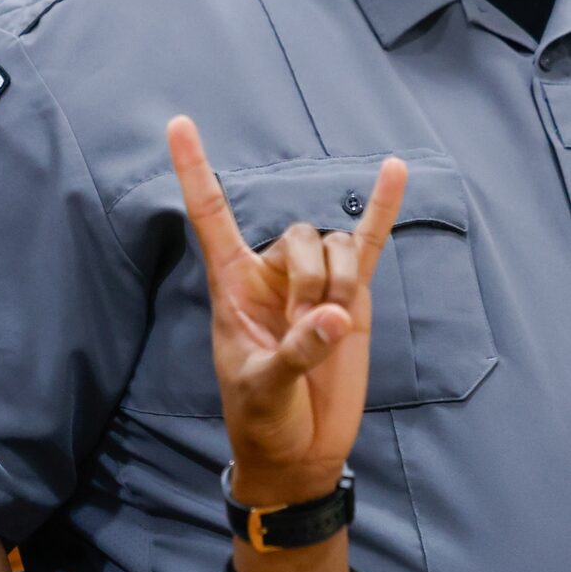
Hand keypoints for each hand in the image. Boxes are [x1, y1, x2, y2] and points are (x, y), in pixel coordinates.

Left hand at [169, 116, 401, 508]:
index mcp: (230, 286)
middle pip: (298, 236)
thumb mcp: (264, 390)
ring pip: (334, 246)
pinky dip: (382, 208)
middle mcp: (270, 274)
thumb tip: (334, 316)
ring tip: (329, 330)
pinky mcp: (350, 295)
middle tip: (306, 329)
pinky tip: (394, 169)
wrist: (299, 448)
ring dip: (339, 284)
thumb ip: (296, 353)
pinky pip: (367, 242)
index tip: (177, 122)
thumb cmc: (262, 419)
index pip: (210, 215)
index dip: (194, 170)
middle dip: (311, 279)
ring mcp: (312, 282)